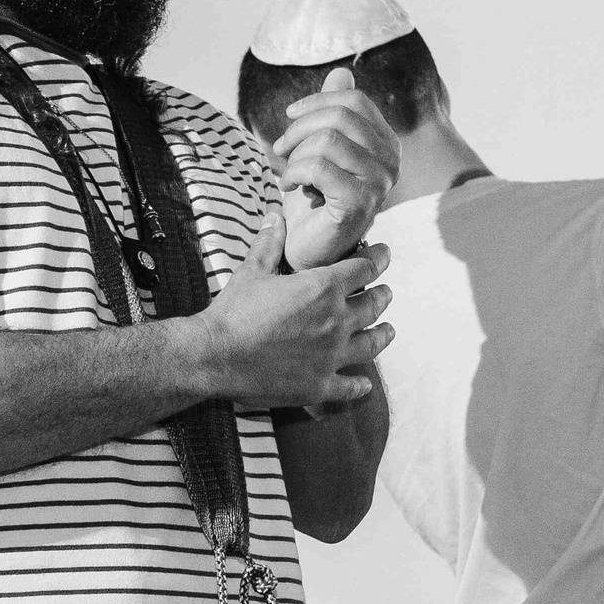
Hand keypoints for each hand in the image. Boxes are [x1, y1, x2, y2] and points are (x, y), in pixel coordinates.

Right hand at [195, 213, 392, 407]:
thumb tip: (275, 216)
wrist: (214, 356)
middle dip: (383, 295)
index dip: (377, 259)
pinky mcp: (320, 385)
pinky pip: (350, 386)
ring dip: (383, 335)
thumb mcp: (252, 271)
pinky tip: (364, 384)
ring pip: (371, 344)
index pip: (363, 268)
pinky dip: (360, 385)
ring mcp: (331, 357)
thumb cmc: (233, 311)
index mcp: (322, 289)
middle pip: (374, 305)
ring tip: (389, 330)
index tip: (384, 254)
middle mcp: (335, 321)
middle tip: (387, 292)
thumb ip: (269, 243)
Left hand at [269, 67, 399, 271]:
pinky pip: (319, 167)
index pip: (353, 100)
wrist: (308, 246)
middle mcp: (391, 161)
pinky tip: (290, 186)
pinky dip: (294, 172)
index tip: (290, 117)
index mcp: (386, 142)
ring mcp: (379, 183)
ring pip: (327, 140)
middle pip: (341, 116)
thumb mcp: (320, 146)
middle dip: (300, 127)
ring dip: (296, 154)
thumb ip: (333, 111)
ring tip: (289, 171)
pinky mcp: (360, 204)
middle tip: (281, 148)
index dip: (316, 102)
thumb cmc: (313, 196)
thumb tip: (341, 72)